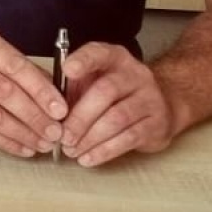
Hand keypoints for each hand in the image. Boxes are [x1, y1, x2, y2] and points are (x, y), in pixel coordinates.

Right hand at [0, 25, 67, 157]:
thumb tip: (56, 97)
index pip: (15, 66)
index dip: (41, 90)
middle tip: (55, 131)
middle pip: (5, 92)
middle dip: (35, 115)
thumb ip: (22, 69)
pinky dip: (5, 142)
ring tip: (43, 143)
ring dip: (22, 132)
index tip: (60, 109)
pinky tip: (23, 147)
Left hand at [59, 43, 182, 165]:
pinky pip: (129, 138)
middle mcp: (135, 74)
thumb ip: (73, 89)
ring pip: (117, 118)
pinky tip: (88, 158)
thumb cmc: (115, 95)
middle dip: (80, 117)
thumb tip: (49, 111)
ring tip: (72, 150)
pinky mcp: (157, 123)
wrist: (161, 105)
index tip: (67, 70)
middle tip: (62, 136)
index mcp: (115, 58)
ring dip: (90, 138)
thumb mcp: (94, 83)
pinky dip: (104, 150)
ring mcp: (150, 98)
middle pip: (106, 91)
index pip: (99, 53)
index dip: (83, 60)